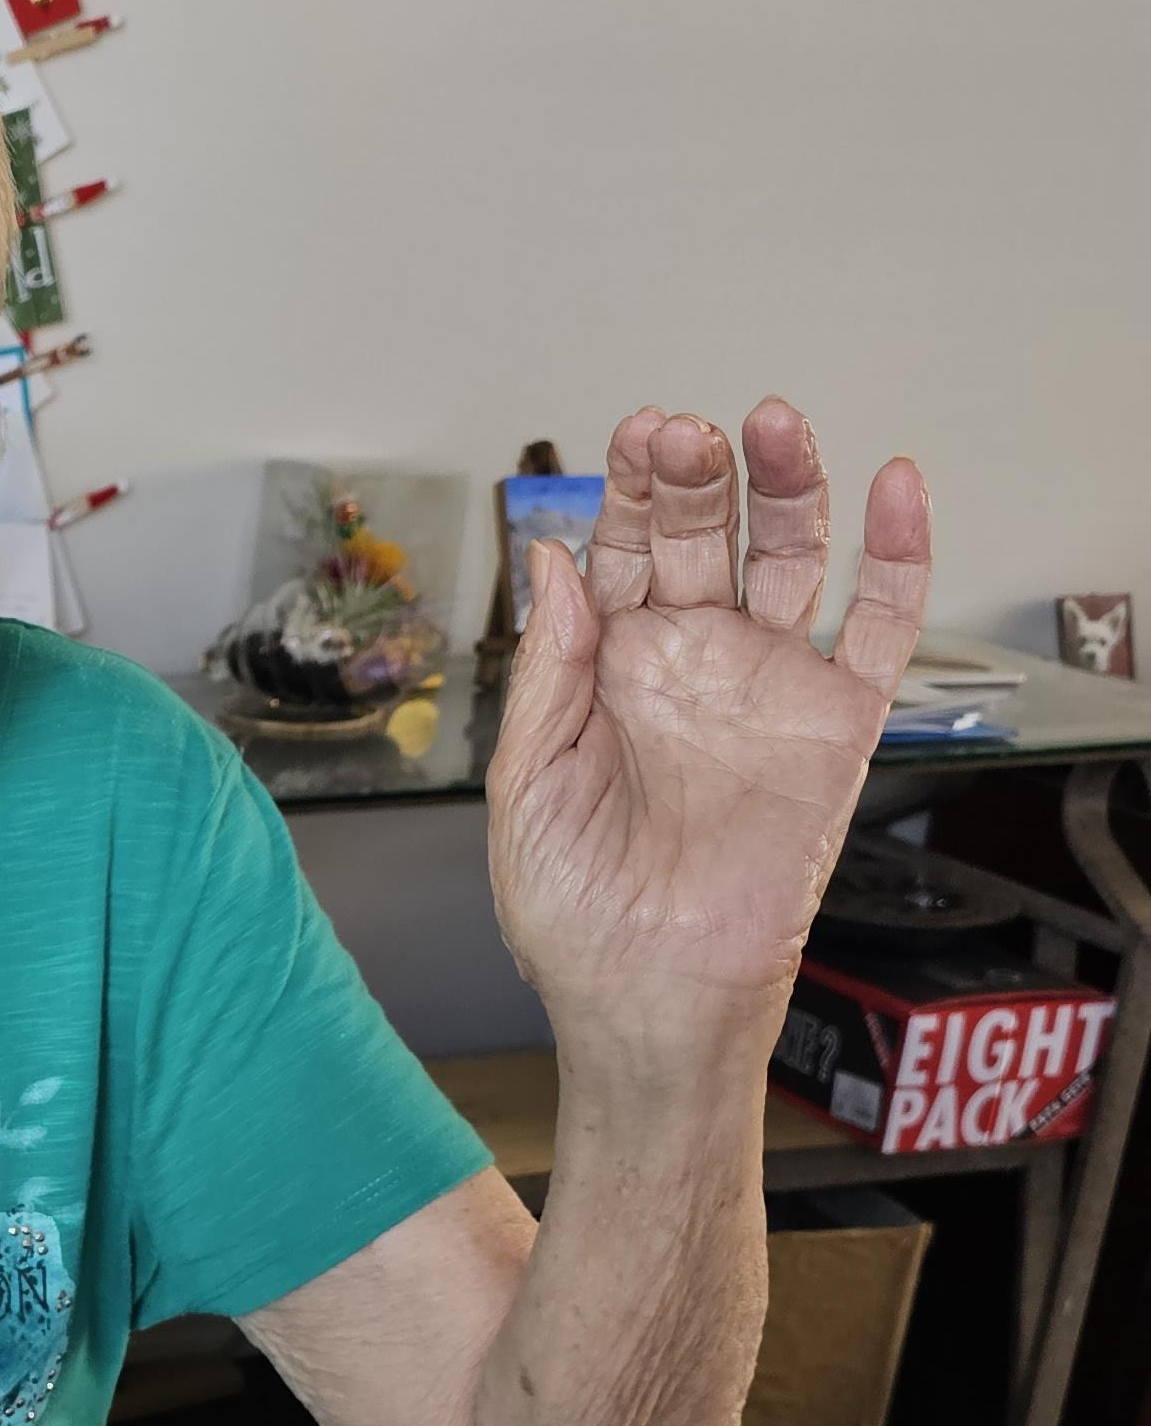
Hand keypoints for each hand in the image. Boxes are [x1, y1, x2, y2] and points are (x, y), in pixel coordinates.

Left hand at [489, 402, 931, 1051]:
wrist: (648, 997)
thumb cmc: (574, 913)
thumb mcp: (527, 782)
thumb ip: (547, 670)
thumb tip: (554, 562)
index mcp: (609, 670)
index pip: (625, 552)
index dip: (631, 492)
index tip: (635, 439)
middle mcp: (692, 663)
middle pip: (704, 536)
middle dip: (695, 477)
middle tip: (687, 436)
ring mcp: (766, 686)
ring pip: (792, 555)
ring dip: (787, 485)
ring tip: (770, 428)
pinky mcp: (836, 725)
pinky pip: (880, 626)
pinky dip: (898, 555)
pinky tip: (895, 487)